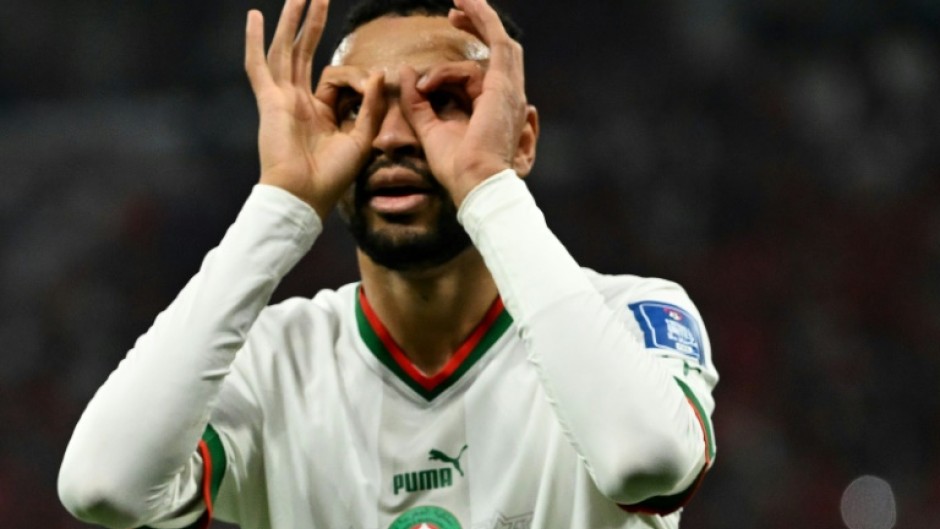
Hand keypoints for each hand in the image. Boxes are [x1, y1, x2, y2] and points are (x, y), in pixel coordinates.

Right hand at [245, 0, 384, 218]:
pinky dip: (254, 41)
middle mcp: (298, 101)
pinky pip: (259, 66)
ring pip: (286, 51)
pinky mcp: (269, 101)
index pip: (333, 78)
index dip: (356, 76)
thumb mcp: (361, 139)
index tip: (374, 80)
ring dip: (292, 23)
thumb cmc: (331, 177)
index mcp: (319, 112)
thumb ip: (370, 106)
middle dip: (313, 24)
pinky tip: (254, 16)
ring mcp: (281, 99)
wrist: (304, 196)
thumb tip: (378, 73)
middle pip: (305, 53)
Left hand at [399, 0, 535, 205]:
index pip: (481, 75)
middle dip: (478, 27)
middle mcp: (507, 98)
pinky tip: (465, 4)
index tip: (432, 66)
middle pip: (499, 51)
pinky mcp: (504, 84)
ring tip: (457, 2)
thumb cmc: (458, 168)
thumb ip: (417, 102)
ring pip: (497, 44)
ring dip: (480, 18)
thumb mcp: (429, 129)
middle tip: (453, 12)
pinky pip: (497, 41)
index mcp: (493, 111)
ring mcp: (510, 90)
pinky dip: (483, 19)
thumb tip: (405, 72)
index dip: (458, 63)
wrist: (475, 182)